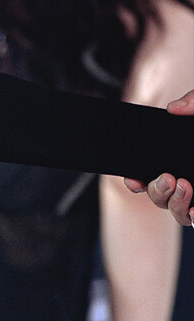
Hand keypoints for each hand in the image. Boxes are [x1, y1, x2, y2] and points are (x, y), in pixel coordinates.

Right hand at [123, 89, 193, 225]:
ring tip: (184, 187)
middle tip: (168, 178)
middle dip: (157, 191)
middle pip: (162, 197)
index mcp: (183, 160)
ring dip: (174, 203)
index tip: (133, 178)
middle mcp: (192, 181)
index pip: (153, 174)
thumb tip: (175, 108)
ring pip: (179, 212)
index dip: (138, 180)